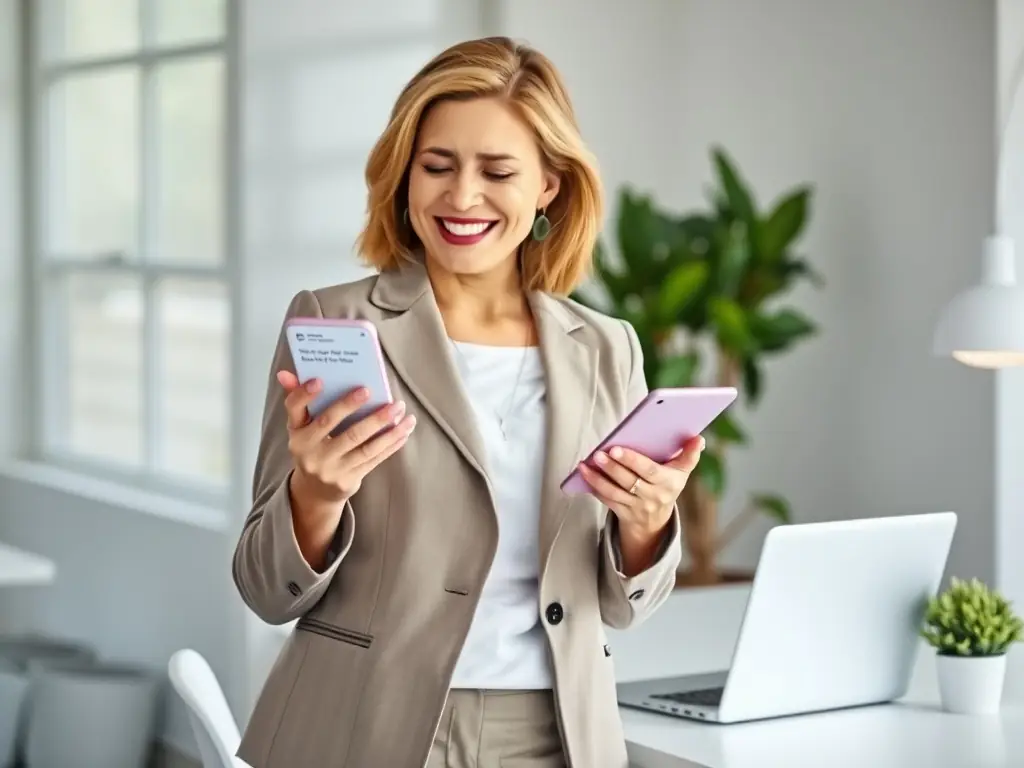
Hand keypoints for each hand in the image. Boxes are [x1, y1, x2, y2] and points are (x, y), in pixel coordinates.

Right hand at [278, 371, 415, 506]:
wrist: (315, 492)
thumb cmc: (312, 448)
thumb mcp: (301, 428)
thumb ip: (298, 400)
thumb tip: (284, 373)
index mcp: (297, 433)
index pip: (296, 410)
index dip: (305, 395)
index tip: (319, 380)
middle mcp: (310, 452)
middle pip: (335, 426)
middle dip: (355, 407)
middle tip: (373, 391)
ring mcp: (330, 468)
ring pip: (362, 445)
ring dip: (385, 427)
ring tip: (401, 410)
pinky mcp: (348, 480)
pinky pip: (374, 459)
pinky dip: (391, 443)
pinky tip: (403, 430)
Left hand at [577, 435, 704, 538]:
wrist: (657, 522)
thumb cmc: (667, 485)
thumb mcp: (682, 472)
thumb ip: (689, 455)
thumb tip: (699, 438)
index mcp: (669, 483)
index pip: (650, 471)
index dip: (632, 460)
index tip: (616, 447)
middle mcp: (654, 497)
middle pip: (630, 481)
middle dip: (612, 467)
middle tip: (598, 453)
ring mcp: (638, 508)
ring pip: (615, 492)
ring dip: (598, 478)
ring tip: (585, 464)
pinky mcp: (623, 514)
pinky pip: (607, 501)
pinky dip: (594, 487)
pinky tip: (585, 474)